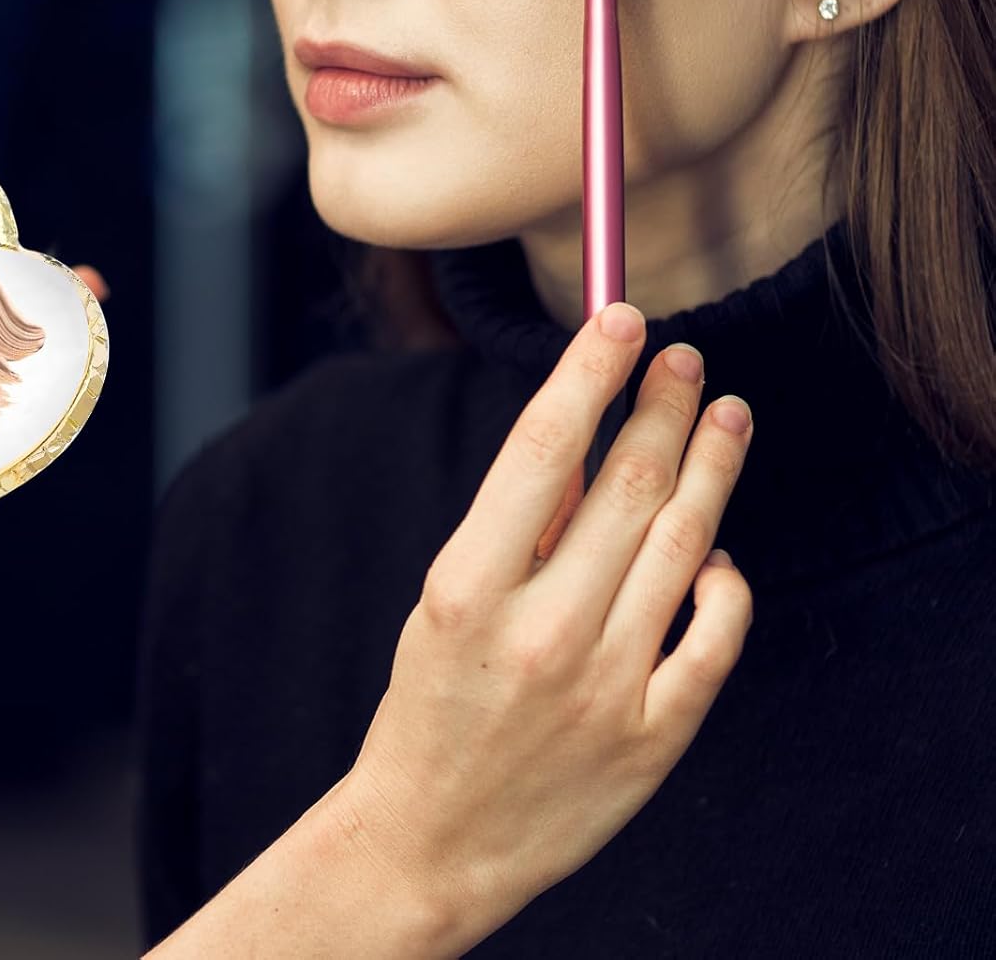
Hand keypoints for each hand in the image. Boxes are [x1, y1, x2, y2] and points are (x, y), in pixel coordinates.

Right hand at [331, 304, 752, 950]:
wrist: (434, 837)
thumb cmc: (430, 704)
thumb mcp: (442, 601)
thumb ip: (512, 529)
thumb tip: (582, 446)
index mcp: (468, 587)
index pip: (544, 448)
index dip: (591, 371)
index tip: (622, 319)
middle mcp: (543, 632)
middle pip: (629, 485)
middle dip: (665, 406)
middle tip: (686, 357)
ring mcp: (608, 687)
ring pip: (685, 544)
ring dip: (713, 467)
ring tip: (727, 415)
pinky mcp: (656, 737)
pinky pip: (715, 634)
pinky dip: (725, 580)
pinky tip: (717, 547)